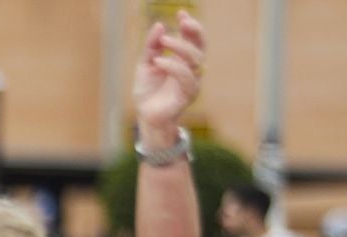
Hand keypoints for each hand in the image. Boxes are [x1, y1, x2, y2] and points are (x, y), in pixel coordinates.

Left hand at [132, 12, 204, 132]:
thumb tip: (159, 25)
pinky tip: (158, 62)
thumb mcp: (145, 64)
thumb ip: (151, 46)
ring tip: (164, 41)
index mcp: (183, 60)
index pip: (193, 39)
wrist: (145, 115)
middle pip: (201, 46)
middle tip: (182, 22)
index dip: (190, 25)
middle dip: (195, 31)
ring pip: (196, 59)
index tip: (181, 12)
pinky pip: (186, 77)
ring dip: (181, 47)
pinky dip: (173, 66)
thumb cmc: (148, 90)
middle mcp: (191, 68)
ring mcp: (192, 80)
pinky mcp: (188, 94)